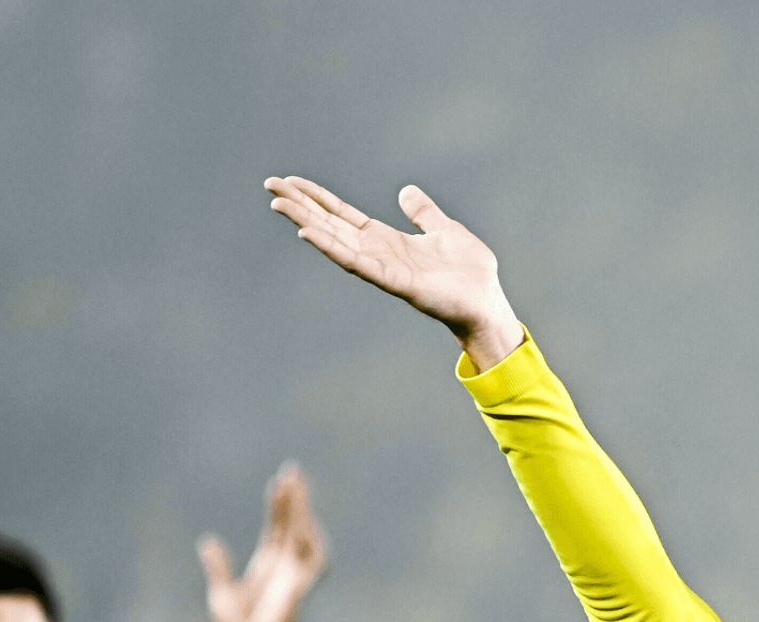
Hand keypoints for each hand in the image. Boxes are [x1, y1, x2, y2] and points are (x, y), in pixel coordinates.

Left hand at [203, 462, 329, 621]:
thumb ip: (219, 568)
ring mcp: (294, 575)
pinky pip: (313, 561)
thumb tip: (208, 543)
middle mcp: (284, 566)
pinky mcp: (300, 588)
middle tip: (293, 470)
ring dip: (302, 514)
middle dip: (295, 499)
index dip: (279, 505)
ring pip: (303, 536)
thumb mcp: (221, 594)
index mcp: (267, 565)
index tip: (281, 482)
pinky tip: (304, 523)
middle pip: (292, 525)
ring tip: (296, 489)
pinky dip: (311, 541)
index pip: (276, 528)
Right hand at [265, 175, 524, 367]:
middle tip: (270, 186)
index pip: (344, 215)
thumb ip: (423, 213)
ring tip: (280, 205)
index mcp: (388, 240)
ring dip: (308, 223)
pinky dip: (332, 249)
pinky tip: (309, 234)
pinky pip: (357, 263)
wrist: (488, 303)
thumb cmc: (471, 273)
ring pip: (336, 242)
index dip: (318, 198)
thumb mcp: (446, 230)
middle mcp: (379, 253)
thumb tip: (406, 191)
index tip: (290, 182)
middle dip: (302, 206)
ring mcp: (383, 268)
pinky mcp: (394, 282)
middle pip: (331, 225)